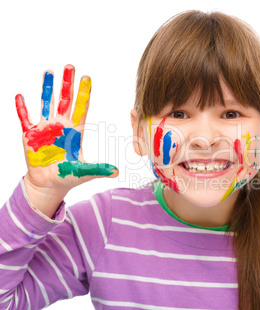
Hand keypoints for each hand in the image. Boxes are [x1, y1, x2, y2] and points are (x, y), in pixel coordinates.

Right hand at [16, 65, 117, 213]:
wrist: (48, 184)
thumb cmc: (68, 176)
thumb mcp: (84, 172)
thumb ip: (99, 169)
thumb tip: (117, 172)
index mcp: (75, 131)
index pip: (81, 108)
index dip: (84, 93)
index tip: (87, 78)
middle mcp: (61, 125)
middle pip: (65, 100)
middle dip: (67, 83)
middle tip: (70, 66)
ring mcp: (45, 128)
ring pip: (46, 103)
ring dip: (47, 88)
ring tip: (49, 72)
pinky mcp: (29, 135)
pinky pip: (25, 118)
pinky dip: (22, 108)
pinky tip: (20, 95)